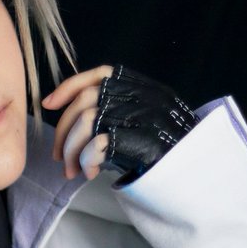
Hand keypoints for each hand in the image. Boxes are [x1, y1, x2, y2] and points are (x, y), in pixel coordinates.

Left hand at [42, 64, 198, 181]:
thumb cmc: (166, 153)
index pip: (100, 74)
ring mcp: (143, 117)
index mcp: (143, 88)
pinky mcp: (142, 142)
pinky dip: (85, 160)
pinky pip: (97, 145)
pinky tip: (90, 173)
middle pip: (85, 101)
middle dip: (63, 131)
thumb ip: (116, 113)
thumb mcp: (143, 123)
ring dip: (71, 150)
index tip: (48, 103)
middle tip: (59, 157)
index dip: (69, 86)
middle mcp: (143, 97)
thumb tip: (73, 125)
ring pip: (86, 122)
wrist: (198, 172)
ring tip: (73, 171)